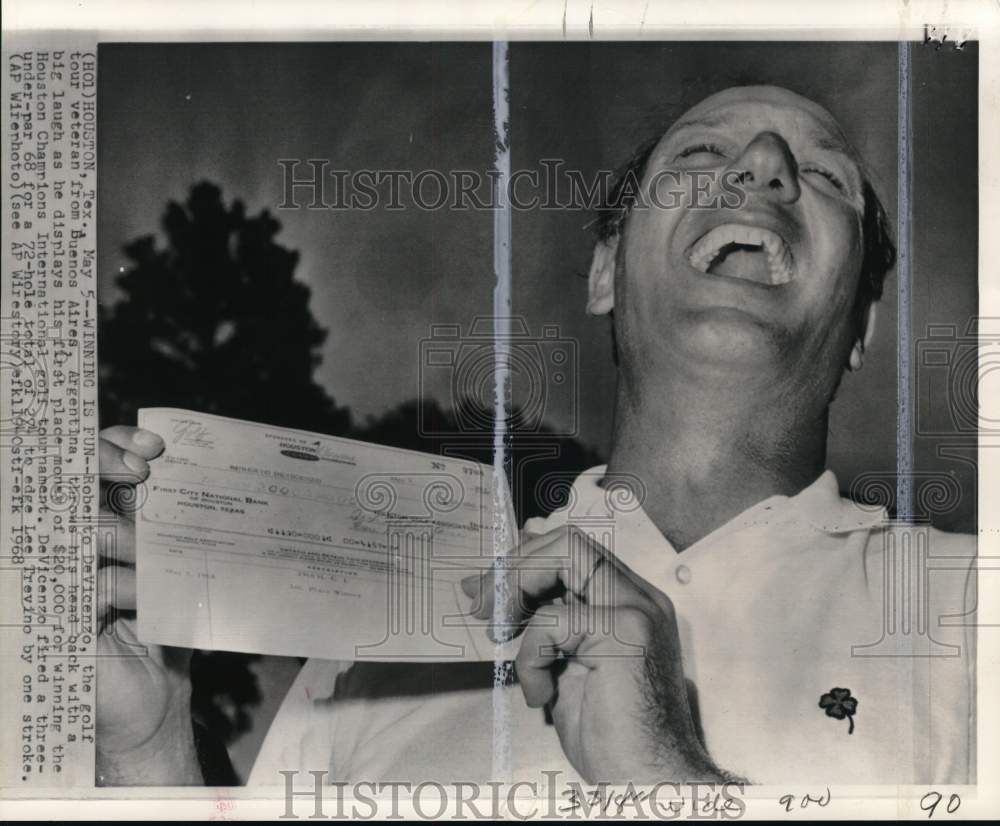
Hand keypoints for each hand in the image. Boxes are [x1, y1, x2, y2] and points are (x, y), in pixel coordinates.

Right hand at [97, 426, 199, 783]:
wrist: (156, 701)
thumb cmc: (169, 629)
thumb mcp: (178, 568)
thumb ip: (180, 525)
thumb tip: (212, 474)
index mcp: (102, 522)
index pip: (94, 465)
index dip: (114, 445)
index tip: (156, 445)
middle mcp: (75, 541)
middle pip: (77, 482)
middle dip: (108, 464)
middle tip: (144, 470)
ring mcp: (63, 575)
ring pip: (84, 527)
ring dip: (127, 537)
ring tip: (155, 555)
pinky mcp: (59, 614)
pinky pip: (86, 582)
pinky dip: (120, 585)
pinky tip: (144, 597)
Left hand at [463, 525, 724, 784]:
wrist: (647, 783)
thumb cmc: (609, 735)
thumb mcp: (565, 666)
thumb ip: (543, 622)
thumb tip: (490, 586)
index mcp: (628, 601)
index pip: (572, 549)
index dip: (523, 561)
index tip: (485, 591)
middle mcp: (639, 597)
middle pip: (567, 539)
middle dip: (515, 567)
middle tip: (483, 608)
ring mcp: (637, 610)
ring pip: (564, 554)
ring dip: (517, 592)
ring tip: (502, 636)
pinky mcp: (625, 633)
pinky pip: (552, 621)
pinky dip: (531, 657)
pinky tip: (541, 692)